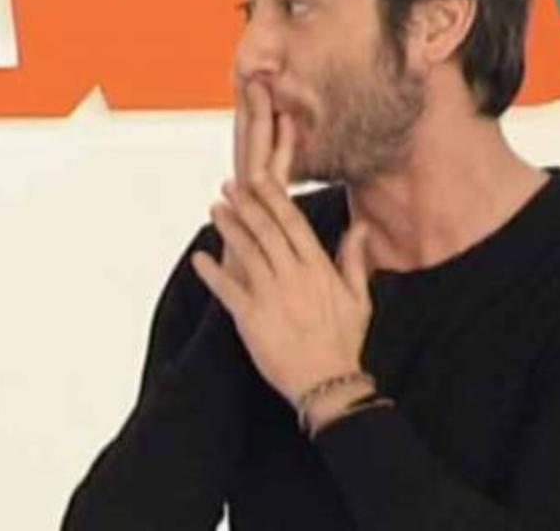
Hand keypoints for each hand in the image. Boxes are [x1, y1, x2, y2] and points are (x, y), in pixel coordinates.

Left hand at [191, 93, 372, 405]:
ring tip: (215, 208)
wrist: (328, 383)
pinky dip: (211, 273)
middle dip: (246, 204)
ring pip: (246, 253)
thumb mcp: (358, 297)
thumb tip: (360, 226)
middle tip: (229, 184)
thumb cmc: (344, 341)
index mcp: (318, 267)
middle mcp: (293, 276)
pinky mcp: (251, 319)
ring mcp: (271, 296)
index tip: (259, 178)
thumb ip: (354, 258)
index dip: (273, 198)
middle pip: (266, 230)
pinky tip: (199, 258)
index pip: (293, 223)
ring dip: (229, 228)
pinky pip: (227, 290)